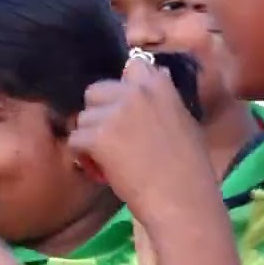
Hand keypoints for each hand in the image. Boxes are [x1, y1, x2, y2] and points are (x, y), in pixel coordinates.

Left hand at [68, 57, 217, 226]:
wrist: (182, 199)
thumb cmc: (189, 167)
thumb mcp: (183, 120)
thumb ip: (163, 98)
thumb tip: (155, 75)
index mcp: (160, 85)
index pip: (132, 66)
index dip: (123, 88)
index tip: (124, 105)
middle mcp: (136, 92)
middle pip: (96, 90)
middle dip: (99, 111)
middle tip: (111, 136)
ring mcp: (116, 112)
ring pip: (83, 117)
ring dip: (90, 136)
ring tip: (109, 156)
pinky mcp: (98, 136)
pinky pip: (75, 140)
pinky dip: (82, 155)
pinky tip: (99, 167)